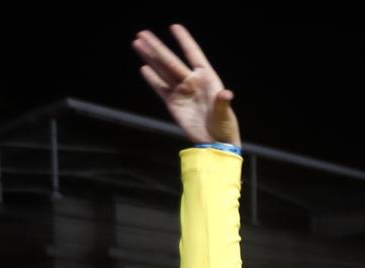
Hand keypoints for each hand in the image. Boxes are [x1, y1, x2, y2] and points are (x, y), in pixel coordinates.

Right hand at [133, 25, 240, 145]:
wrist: (216, 144)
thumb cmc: (225, 127)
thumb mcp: (225, 114)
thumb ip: (222, 103)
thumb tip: (226, 94)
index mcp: (207, 79)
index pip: (194, 55)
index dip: (184, 41)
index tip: (174, 27)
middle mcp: (192, 82)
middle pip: (171, 61)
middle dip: (157, 47)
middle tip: (143, 33)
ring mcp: (181, 92)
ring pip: (163, 71)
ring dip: (151, 58)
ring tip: (138, 43)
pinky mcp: (173, 104)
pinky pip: (161, 88)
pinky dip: (152, 79)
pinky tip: (144, 68)